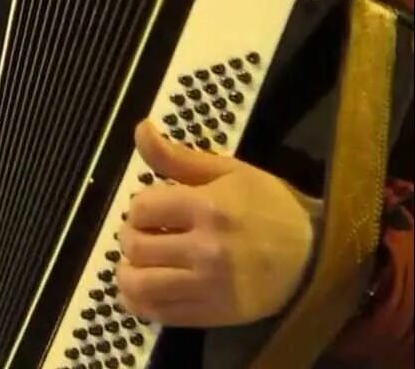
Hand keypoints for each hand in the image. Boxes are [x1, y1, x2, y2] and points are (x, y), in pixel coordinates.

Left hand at [116, 120, 314, 326]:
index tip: (152, 211)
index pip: (141, 208)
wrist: (316, 255)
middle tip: (144, 236)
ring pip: (140, 284)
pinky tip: (141, 291)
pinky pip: (159, 313)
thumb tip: (140, 128)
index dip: (139, 208)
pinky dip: (139, 303)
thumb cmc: (270, 207)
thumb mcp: (228, 172)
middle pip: (136, 245)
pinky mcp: (215, 314)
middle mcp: (206, 248)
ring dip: (128, 273)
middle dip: (131, 237)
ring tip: (137, 264)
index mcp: (208, 207)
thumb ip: (177, 156)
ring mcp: (210, 286)